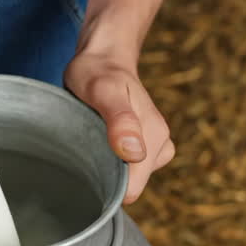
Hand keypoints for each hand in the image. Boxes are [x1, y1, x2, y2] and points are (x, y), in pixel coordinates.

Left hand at [65, 50, 174, 203]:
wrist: (104, 58)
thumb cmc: (98, 72)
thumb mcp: (103, 90)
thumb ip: (120, 120)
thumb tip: (135, 153)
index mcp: (155, 135)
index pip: (132, 187)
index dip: (106, 184)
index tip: (86, 165)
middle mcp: (159, 144)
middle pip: (130, 186)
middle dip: (106, 175)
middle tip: (85, 147)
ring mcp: (153, 146)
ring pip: (128, 179)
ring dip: (106, 167)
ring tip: (91, 140)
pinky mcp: (144, 146)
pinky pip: (127, 169)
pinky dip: (110, 161)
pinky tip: (99, 143)